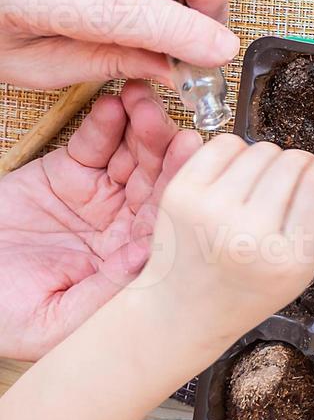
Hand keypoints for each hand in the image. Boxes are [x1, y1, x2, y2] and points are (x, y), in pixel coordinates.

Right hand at [0, 81, 200, 360]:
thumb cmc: (5, 315)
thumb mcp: (55, 319)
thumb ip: (103, 290)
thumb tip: (146, 257)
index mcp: (131, 259)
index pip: (166, 217)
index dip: (179, 183)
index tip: (189, 151)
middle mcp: (124, 224)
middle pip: (157, 179)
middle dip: (164, 147)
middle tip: (169, 119)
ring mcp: (99, 195)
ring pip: (132, 155)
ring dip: (142, 125)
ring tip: (142, 101)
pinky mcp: (69, 173)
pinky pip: (94, 143)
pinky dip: (105, 122)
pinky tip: (114, 104)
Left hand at [142, 135, 313, 345]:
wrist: (182, 312)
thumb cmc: (247, 290)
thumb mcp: (300, 267)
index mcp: (287, 260)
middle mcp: (247, 235)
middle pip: (294, 161)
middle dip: (301, 167)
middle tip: (289, 193)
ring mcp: (209, 212)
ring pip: (262, 149)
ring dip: (269, 162)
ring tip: (258, 192)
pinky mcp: (181, 194)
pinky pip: (225, 144)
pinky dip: (237, 153)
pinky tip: (233, 180)